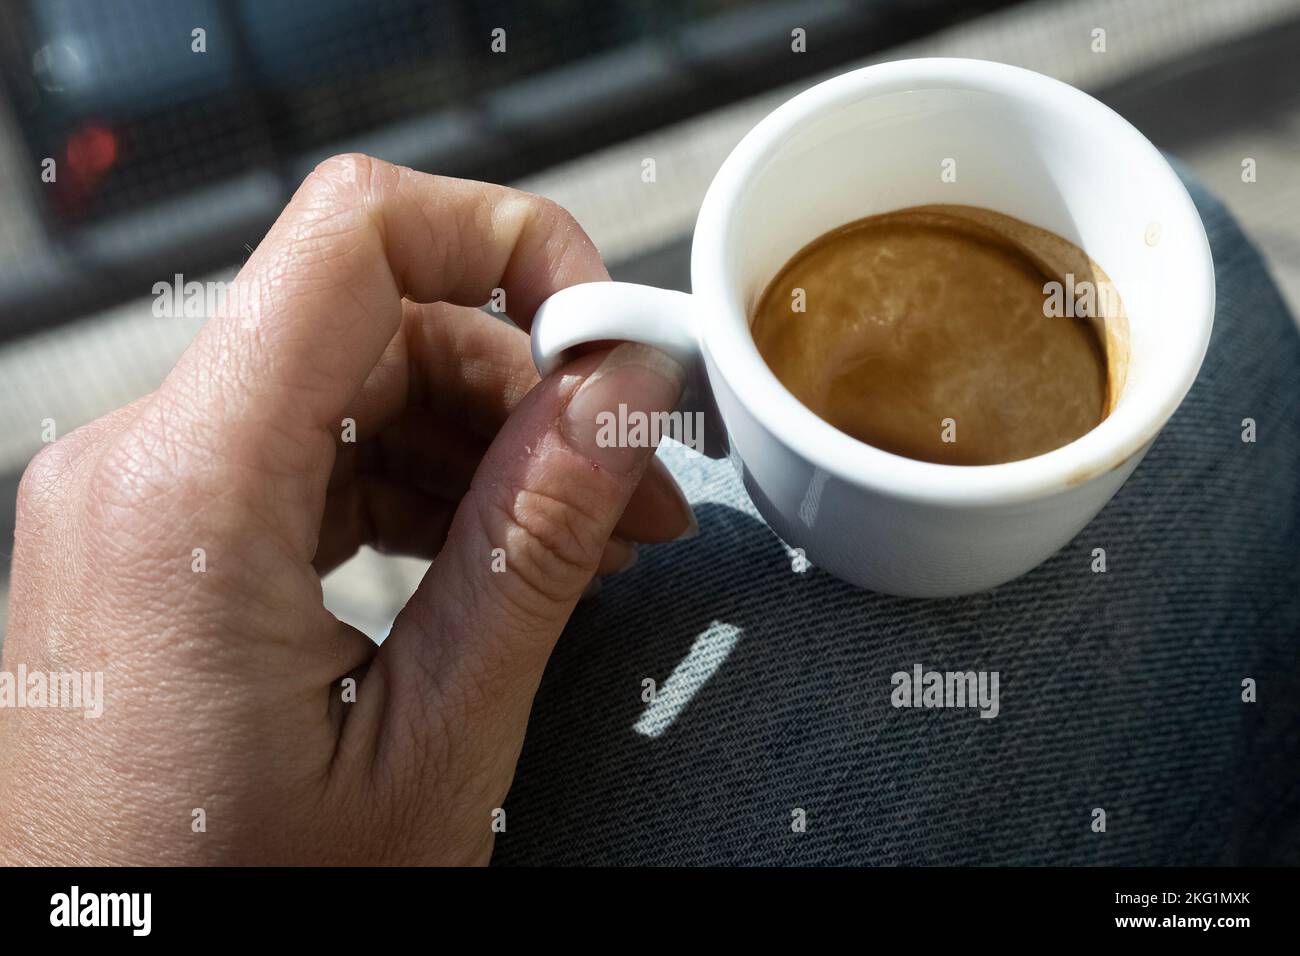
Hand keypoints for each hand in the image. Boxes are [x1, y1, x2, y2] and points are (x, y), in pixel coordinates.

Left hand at [0, 154, 693, 863]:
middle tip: (628, 477)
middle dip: (524, 385)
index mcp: (185, 499)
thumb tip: (615, 395)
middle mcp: (138, 470)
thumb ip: (529, 549)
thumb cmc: (234, 914)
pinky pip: (314, 456)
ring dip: (484, 445)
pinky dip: (419, 487)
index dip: (507, 242)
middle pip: (373, 321)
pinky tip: (495, 556)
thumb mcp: (429, 749)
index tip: (605, 330)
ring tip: (585, 539)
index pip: (354, 237)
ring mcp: (141, 502)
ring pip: (351, 386)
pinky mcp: (162, 540)